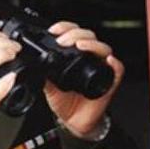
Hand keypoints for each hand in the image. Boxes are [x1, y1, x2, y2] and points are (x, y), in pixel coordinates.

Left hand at [43, 21, 124, 137]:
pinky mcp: (109, 81)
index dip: (65, 27)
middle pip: (88, 36)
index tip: (54, 30)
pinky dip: (114, 64)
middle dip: (75, 34)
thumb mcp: (47, 85)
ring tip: (79, 46)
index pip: (73, 33)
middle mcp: (89, 58)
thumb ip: (42, 73)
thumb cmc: (63, 101)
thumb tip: (32, 64)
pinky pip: (117, 70)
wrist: (73, 121)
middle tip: (63, 41)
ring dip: (92, 44)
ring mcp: (100, 68)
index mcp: (74, 55)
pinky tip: (107, 60)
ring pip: (103, 49)